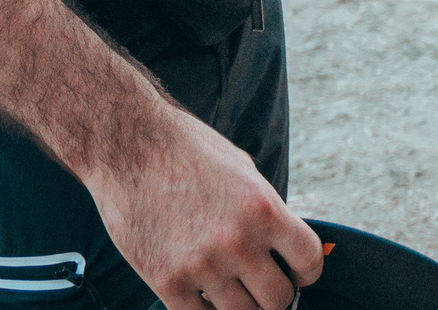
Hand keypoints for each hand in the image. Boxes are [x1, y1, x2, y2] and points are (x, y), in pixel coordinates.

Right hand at [86, 108, 320, 309]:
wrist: (128, 144)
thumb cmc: (186, 150)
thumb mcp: (241, 169)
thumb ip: (265, 209)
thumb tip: (283, 246)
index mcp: (263, 208)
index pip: (309, 261)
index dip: (306, 272)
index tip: (296, 274)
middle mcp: (237, 240)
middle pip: (279, 299)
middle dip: (274, 294)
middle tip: (260, 284)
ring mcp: (202, 265)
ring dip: (241, 306)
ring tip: (231, 289)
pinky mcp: (167, 281)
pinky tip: (203, 295)